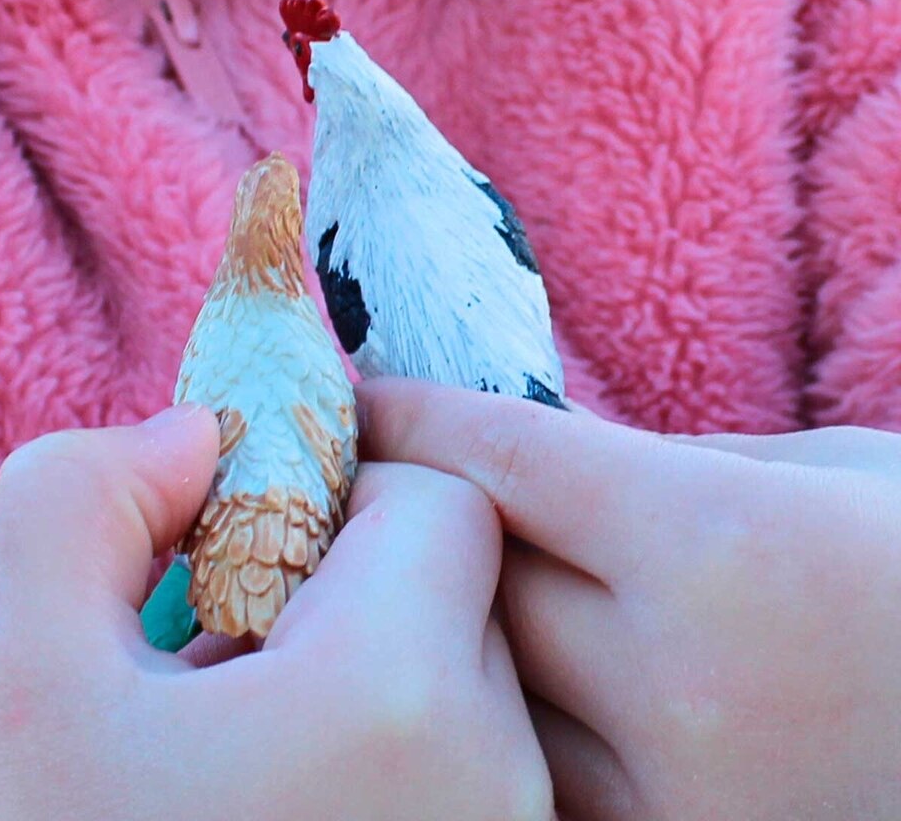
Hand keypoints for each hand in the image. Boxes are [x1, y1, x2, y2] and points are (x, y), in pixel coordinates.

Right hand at [0, 403, 553, 820]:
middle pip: (464, 594)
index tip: (253, 568)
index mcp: (404, 697)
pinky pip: (479, 763)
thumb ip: (78, 503)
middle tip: (245, 676)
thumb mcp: (25, 683)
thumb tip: (199, 438)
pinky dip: (402, 758)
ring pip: (475, 683)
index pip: (442, 504)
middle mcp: (505, 779)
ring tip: (269, 760)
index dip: (341, 505)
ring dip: (374, 683)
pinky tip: (309, 809)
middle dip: (354, 595)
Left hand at [356, 378, 900, 820]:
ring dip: (437, 628)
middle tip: (369, 478)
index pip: (501, 456)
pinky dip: (503, 722)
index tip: (362, 399)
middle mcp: (681, 680)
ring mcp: (676, 797)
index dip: (411, 416)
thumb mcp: (818, 471)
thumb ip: (662, 464)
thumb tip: (529, 457)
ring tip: (406, 581)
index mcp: (716, 541)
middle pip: (467, 573)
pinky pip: (540, 780)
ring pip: (480, 690)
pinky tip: (492, 681)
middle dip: (407, 516)